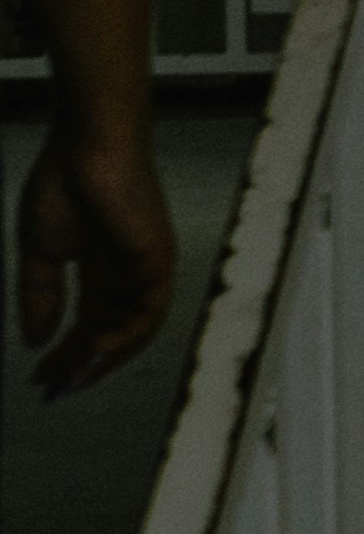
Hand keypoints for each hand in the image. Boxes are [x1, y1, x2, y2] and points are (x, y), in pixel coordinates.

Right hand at [22, 119, 174, 396]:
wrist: (86, 143)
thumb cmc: (64, 180)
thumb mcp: (42, 251)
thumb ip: (40, 297)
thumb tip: (34, 342)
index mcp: (102, 269)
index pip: (91, 325)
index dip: (67, 354)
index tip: (43, 378)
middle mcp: (128, 273)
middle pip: (111, 335)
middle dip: (83, 365)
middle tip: (55, 390)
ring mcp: (145, 267)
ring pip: (133, 331)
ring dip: (103, 360)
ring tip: (71, 380)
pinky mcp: (158, 259)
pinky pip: (148, 312)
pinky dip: (124, 338)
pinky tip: (94, 354)